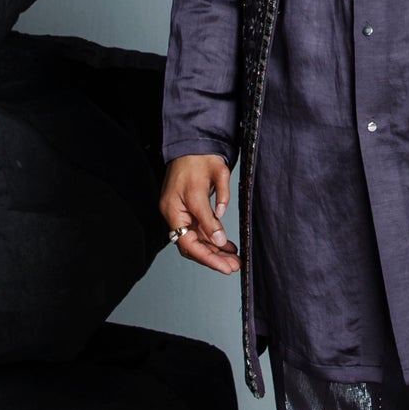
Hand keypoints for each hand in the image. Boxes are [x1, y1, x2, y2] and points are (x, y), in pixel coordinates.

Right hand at [159, 154, 238, 272]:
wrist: (196, 141)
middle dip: (214, 258)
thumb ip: (211, 215)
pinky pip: (201, 229)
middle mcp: (175, 214)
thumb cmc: (199, 159)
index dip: (208, 258)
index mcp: (173, 210)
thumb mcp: (206, 187)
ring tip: (235, 259)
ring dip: (216, 250)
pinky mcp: (190, 209)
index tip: (226, 268)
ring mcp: (182, 212)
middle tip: (234, 266)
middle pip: (192, 245)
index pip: (188, 244)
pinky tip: (228, 246)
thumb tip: (218, 239)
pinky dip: (214, 238)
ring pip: (198, 239)